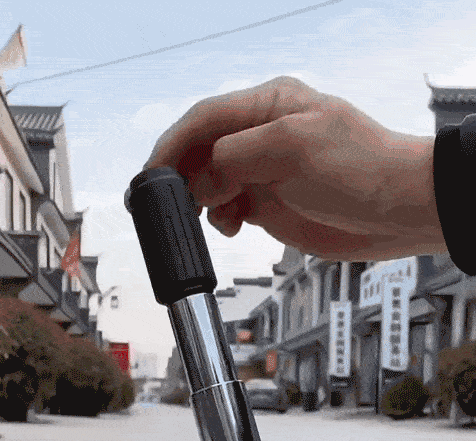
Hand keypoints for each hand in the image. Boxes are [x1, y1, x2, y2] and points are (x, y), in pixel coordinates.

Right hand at [143, 75, 447, 261]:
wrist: (397, 211)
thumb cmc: (361, 169)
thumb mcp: (291, 148)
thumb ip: (236, 158)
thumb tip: (200, 181)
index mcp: (268, 106)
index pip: (204, 119)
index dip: (173, 145)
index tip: (152, 174)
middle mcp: (262, 136)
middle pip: (202, 151)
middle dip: (182, 175)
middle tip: (168, 203)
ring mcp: (266, 171)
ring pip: (211, 182)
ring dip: (201, 200)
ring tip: (207, 215)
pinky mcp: (271, 204)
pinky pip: (229, 208)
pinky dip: (221, 218)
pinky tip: (231, 225)